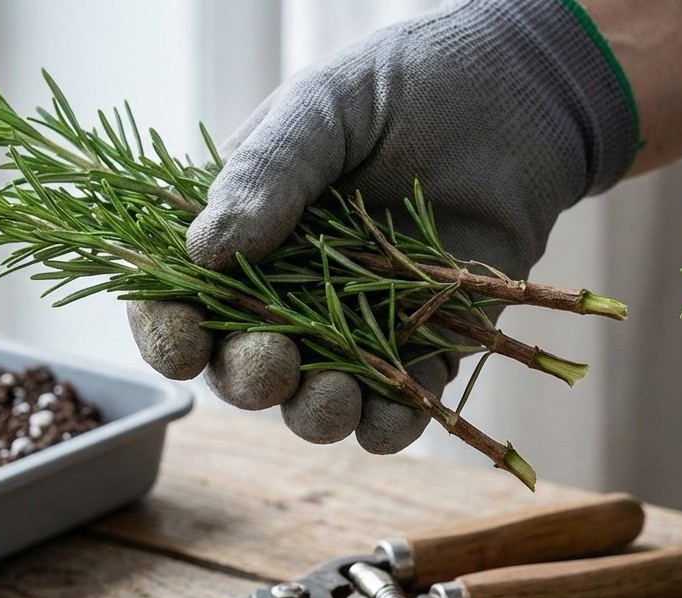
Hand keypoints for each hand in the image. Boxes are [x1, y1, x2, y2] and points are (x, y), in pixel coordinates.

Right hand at [129, 0, 636, 452]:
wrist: (514, 94)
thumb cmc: (401, 88)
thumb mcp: (320, 110)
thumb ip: (264, 173)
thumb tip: (204, 253)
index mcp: (241, 233)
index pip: (181, 296)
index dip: (168, 330)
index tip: (180, 344)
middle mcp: (288, 290)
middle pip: (240, 362)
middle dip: (248, 376)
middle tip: (272, 364)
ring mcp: (355, 324)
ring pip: (312, 400)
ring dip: (313, 413)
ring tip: (334, 397)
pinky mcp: (424, 346)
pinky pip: (395, 408)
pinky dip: (388, 425)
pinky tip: (392, 412)